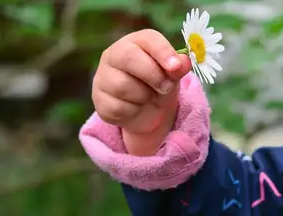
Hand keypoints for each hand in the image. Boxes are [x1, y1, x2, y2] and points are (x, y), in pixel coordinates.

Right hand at [92, 29, 190, 154]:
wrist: (144, 110)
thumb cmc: (157, 83)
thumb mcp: (171, 74)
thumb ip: (178, 67)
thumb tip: (183, 62)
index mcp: (134, 42)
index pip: (147, 38)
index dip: (163, 51)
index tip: (176, 67)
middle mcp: (113, 55)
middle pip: (129, 58)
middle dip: (154, 75)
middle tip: (166, 87)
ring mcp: (102, 77)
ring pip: (123, 86)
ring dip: (144, 96)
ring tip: (149, 97)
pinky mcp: (99, 100)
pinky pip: (118, 107)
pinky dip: (133, 111)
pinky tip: (136, 108)